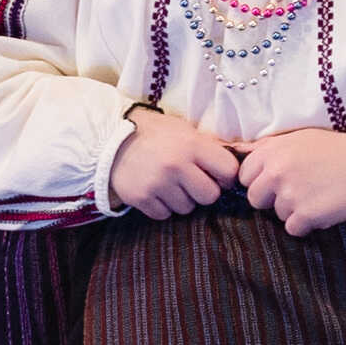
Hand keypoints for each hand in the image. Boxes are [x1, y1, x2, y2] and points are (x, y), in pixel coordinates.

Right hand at [107, 106, 239, 218]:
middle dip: (204, 191)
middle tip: (191, 181)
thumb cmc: (153, 133)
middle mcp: (177, 165)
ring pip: (187, 208)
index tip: (217, 175)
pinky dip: (162, 206)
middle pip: (210, 196)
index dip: (226, 176)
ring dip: (182, 199)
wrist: (109, 139)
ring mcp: (158, 184)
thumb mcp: (183, 130)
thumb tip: (236, 165)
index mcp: (192, 145)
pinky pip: (165, 215)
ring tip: (169, 184)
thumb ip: (207, 146)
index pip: (229, 172)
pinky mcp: (142, 198)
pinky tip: (155, 190)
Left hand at [239, 126, 345, 235]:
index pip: (245, 176)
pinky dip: (307, 224)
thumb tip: (235, 150)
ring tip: (317, 195)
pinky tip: (323, 207)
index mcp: (271, 151)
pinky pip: (293, 228)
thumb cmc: (334, 150)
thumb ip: (266, 147)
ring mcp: (290, 194)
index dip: (261, 181)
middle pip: (255, 199)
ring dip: (294, 211)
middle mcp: (276, 172)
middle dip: (272, 199)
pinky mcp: (305, 215)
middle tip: (298, 191)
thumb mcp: (298, 138)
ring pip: (277, 214)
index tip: (279, 181)